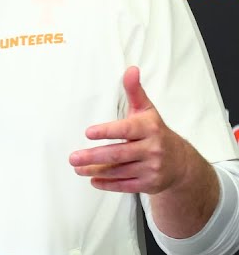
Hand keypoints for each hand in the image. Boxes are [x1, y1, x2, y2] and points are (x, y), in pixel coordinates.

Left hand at [70, 66, 193, 194]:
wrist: (181, 163)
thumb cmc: (156, 132)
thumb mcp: (147, 111)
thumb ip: (134, 91)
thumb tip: (131, 69)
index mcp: (150, 128)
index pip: (126, 130)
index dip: (107, 131)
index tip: (88, 133)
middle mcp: (153, 149)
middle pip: (118, 154)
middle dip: (93, 156)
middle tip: (73, 158)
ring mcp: (152, 168)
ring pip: (119, 171)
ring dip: (95, 170)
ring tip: (77, 168)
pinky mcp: (150, 184)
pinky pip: (125, 186)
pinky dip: (108, 184)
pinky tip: (93, 180)